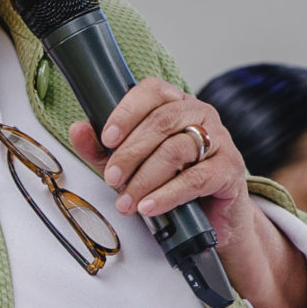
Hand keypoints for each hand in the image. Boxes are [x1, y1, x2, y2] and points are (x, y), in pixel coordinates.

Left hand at [67, 78, 258, 245]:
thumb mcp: (130, 163)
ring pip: (176, 150)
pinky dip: (167, 194)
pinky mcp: (230, 169)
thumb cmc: (172, 180)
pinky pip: (196, 178)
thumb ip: (101, 148)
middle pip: (161, 122)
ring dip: (145, 178)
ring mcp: (219, 139)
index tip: (106, 137)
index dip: (126, 112)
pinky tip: (149, 206)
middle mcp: (200, 114)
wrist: (213, 216)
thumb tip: (77, 129)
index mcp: (175, 103)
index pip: (151, 91)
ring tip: (126, 201)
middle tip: (111, 178)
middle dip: (129, 153)